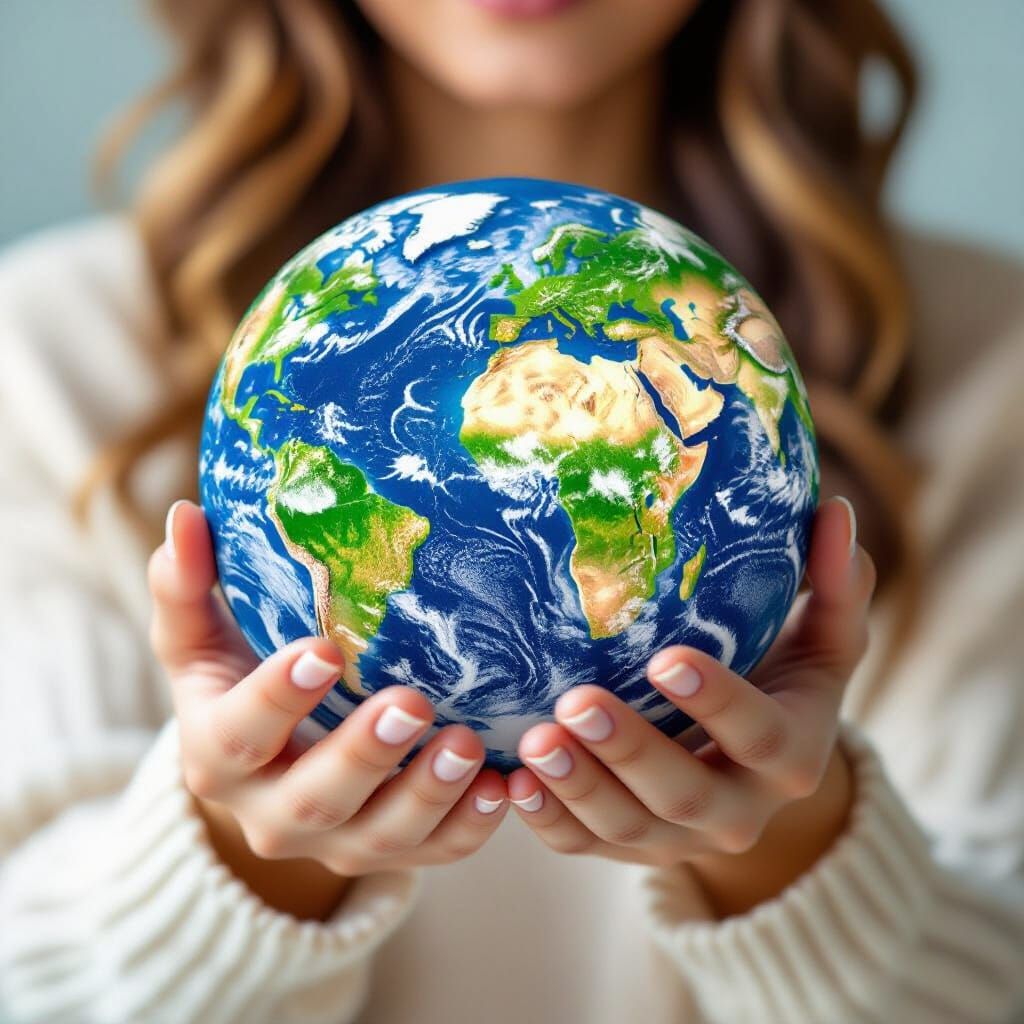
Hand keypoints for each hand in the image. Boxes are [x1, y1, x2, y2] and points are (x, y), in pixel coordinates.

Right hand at [148, 500, 508, 916]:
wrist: (263, 771)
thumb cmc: (235, 685)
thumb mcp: (201, 642)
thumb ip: (185, 586)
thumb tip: (184, 515)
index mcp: (219, 756)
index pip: (239, 734)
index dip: (278, 697)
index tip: (323, 650)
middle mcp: (271, 812)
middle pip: (315, 797)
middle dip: (365, 755)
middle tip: (412, 704)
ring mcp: (333, 842)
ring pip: (379, 837)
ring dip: (428, 796)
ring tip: (469, 747)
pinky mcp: (386, 853)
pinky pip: (430, 855)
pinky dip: (468, 829)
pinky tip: (503, 790)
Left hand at [507, 497, 873, 912]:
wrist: (761, 768)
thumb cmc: (786, 678)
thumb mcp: (825, 639)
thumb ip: (838, 584)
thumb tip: (837, 511)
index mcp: (791, 756)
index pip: (759, 735)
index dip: (716, 702)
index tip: (665, 659)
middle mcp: (739, 811)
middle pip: (684, 792)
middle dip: (629, 750)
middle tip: (577, 702)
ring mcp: (680, 837)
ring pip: (628, 827)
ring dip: (578, 787)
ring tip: (533, 741)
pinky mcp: (632, 847)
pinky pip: (586, 847)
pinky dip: (549, 821)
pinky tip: (511, 783)